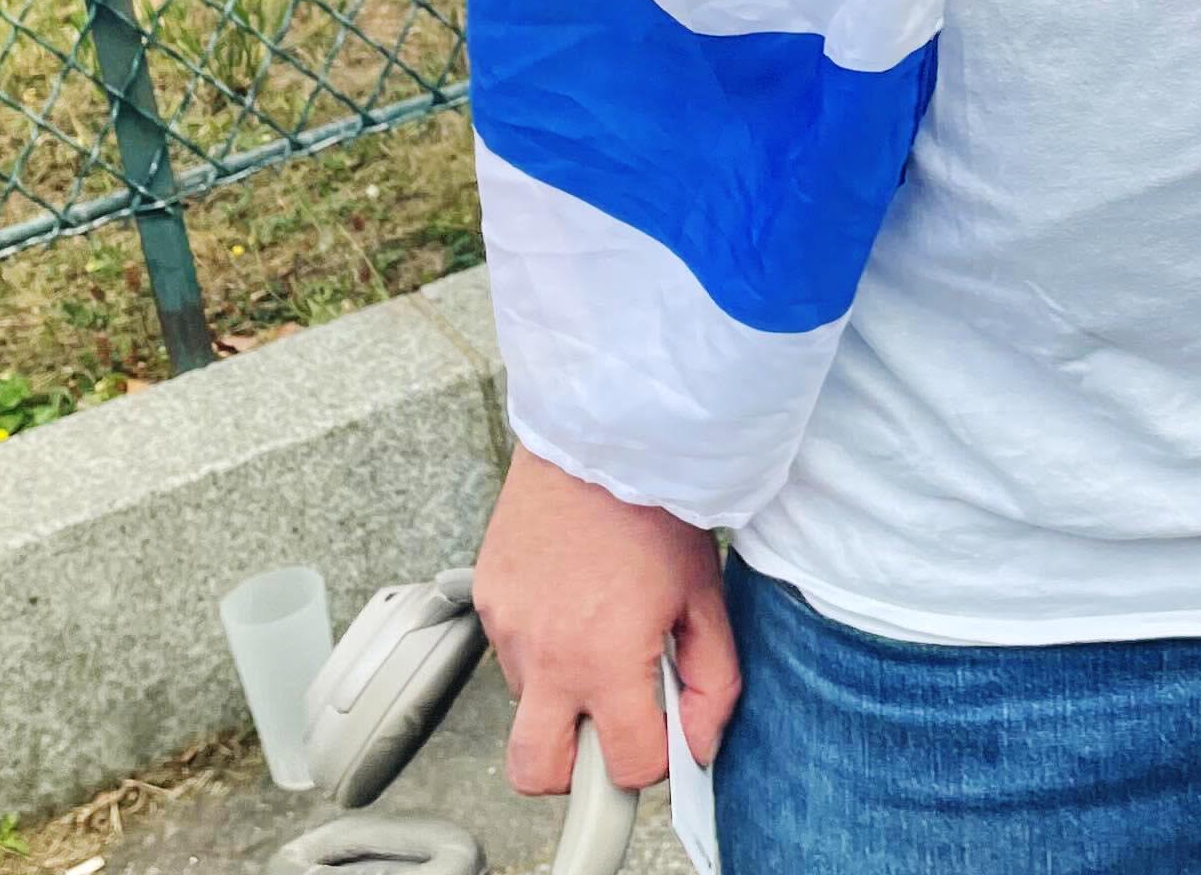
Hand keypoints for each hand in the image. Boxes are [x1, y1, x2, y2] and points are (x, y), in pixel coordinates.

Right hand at [475, 447, 740, 796]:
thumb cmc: (656, 502)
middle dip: (574, 767)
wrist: (600, 430)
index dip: (655, 758)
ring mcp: (509, 626)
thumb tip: (698, 744)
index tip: (664, 733)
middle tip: (607, 723)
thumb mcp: (705, 594)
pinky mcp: (488, 597)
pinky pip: (510, 651)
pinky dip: (540, 645)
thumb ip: (712, 680)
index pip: (626, 765)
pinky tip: (571, 597)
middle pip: (537, 771)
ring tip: (597, 631)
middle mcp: (547, 653)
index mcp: (606, 658)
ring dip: (560, 693)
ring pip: (525, 704)